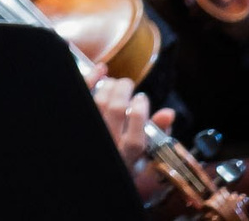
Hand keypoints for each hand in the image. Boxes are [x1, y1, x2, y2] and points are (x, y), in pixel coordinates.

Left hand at [89, 74, 177, 201]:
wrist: (98, 179)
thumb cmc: (128, 170)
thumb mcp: (150, 165)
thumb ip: (160, 138)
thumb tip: (168, 113)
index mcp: (128, 159)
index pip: (136, 134)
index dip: (141, 111)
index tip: (142, 98)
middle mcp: (109, 146)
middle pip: (115, 112)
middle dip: (123, 91)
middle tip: (128, 84)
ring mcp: (93, 135)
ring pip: (98, 104)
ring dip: (108, 87)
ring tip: (115, 83)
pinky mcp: (80, 124)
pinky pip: (83, 97)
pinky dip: (89, 80)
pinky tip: (99, 70)